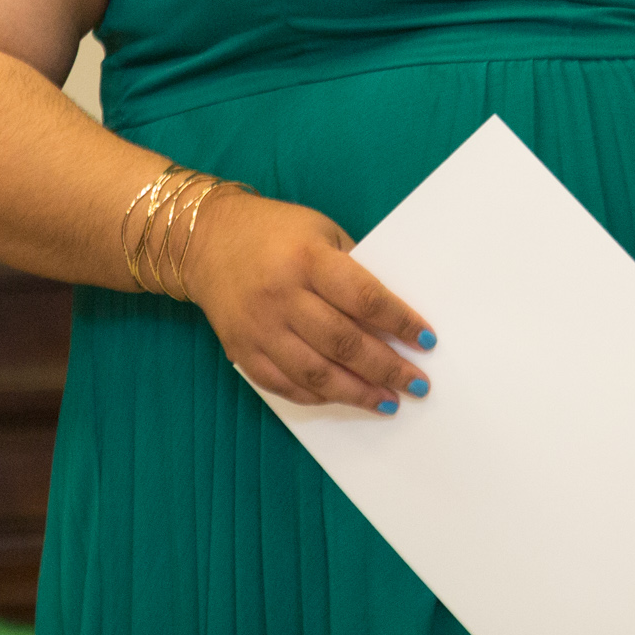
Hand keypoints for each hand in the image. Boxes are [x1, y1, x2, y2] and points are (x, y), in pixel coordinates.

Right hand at [181, 188, 434, 413]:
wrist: (208, 240)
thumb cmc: (277, 232)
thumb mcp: (322, 232)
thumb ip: (352, 270)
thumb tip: (391, 318)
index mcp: (307, 259)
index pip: (364, 298)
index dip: (399, 322)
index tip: (427, 341)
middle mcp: (282, 296)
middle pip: (343, 342)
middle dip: (387, 368)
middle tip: (418, 385)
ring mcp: (259, 327)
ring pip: (315, 373)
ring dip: (357, 393)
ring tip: (389, 402)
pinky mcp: (242, 350)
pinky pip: (285, 385)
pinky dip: (318, 397)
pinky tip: (345, 399)